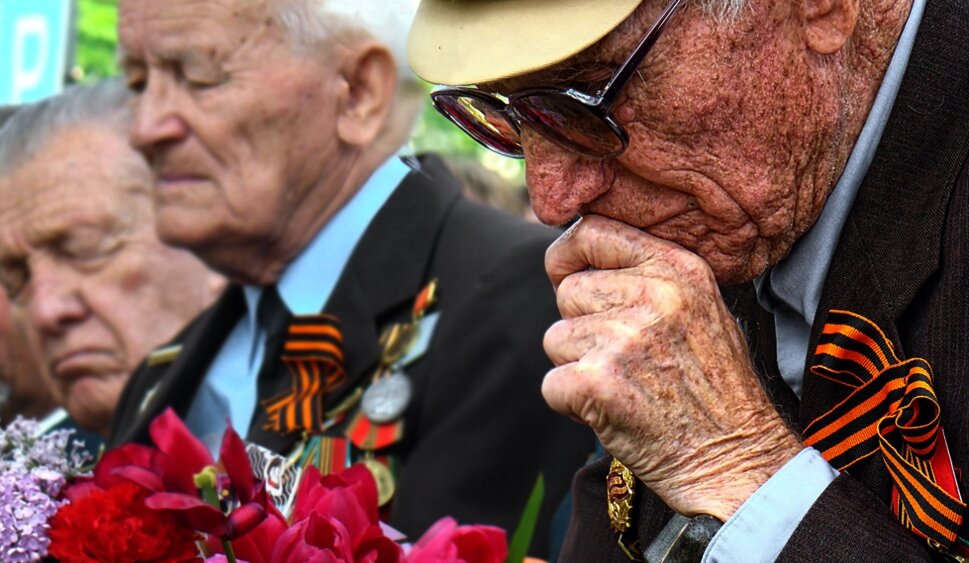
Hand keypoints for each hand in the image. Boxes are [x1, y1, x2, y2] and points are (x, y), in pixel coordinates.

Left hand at [542, 215, 801, 520]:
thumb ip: (647, 278)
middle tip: (625, 359)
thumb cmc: (713, 389)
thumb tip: (574, 258)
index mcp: (678, 268)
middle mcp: (653, 295)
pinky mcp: (598, 381)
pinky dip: (571, 405)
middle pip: (568, 291)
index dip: (568, 255)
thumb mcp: (700, 309)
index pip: (593, 231)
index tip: (565, 274)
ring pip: (557, 339)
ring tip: (627, 387)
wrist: (736, 461)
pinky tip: (614, 412)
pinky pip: (552, 384)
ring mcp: (624, 338)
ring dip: (578, 367)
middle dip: (582, 326)